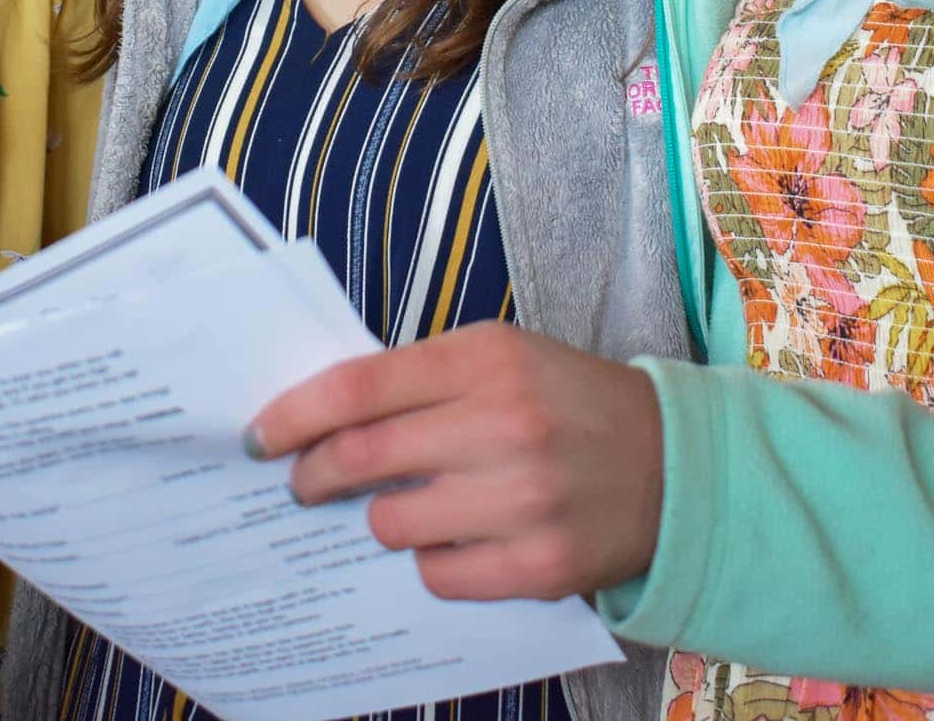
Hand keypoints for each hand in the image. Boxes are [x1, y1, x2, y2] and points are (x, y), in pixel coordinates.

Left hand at [245, 322, 663, 601]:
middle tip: (304, 483)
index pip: (358, 387)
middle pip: (361, 459)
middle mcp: (503, 425)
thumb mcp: (501, 357)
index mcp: (486, 359)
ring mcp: (524, 501)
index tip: (259, 436)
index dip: (293, 415)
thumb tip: (317, 415)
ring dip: (384, 519)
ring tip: (411, 506)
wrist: (673, 464)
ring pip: (392, 524)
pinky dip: (433, 561)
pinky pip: (438, 576)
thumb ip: (419, 378)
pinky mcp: (541, 566)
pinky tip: (460, 539)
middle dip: (314, 476)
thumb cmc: (566, 403)